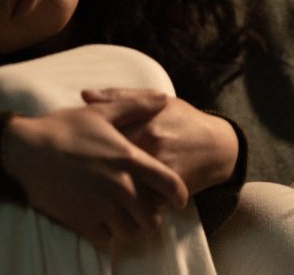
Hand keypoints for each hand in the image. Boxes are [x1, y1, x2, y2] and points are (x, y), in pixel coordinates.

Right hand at [2, 95, 188, 249]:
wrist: (23, 151)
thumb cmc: (61, 129)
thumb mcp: (99, 113)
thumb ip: (134, 106)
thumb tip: (163, 97)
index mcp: (128, 160)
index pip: (171, 186)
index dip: (178, 195)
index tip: (175, 198)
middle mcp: (120, 186)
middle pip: (152, 216)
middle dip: (149, 214)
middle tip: (140, 207)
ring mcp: (101, 206)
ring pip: (130, 231)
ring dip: (128, 225)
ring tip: (119, 215)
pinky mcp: (82, 220)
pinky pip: (106, 238)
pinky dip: (105, 233)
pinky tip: (99, 220)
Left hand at [82, 88, 238, 194]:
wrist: (218, 145)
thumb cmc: (180, 119)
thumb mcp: (153, 101)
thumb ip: (118, 97)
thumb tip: (83, 94)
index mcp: (141, 123)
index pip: (102, 135)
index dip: (84, 142)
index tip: (75, 146)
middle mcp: (151, 146)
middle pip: (110, 162)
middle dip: (93, 168)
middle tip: (81, 170)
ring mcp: (162, 169)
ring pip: (125, 184)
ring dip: (110, 187)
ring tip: (96, 185)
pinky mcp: (173, 188)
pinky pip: (144, 200)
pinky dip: (131, 201)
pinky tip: (120, 198)